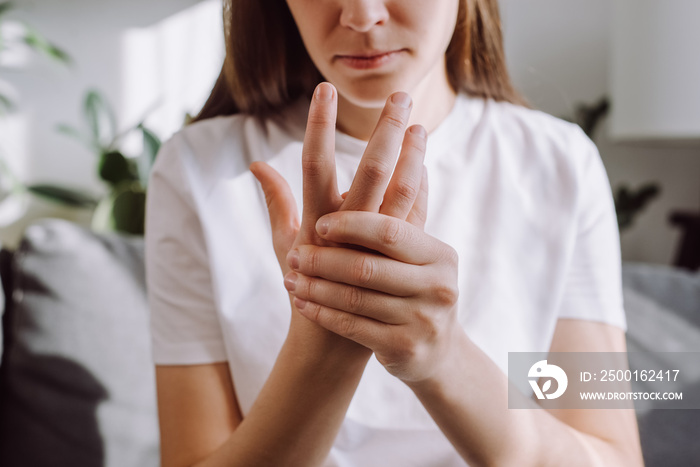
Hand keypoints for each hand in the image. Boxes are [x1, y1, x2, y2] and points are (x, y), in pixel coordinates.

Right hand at [250, 82, 428, 349]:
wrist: (332, 339)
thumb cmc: (303, 287)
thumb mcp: (283, 243)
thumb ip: (276, 200)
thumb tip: (257, 163)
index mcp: (314, 222)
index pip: (315, 164)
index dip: (319, 125)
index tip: (325, 89)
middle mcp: (346, 230)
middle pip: (370, 171)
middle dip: (385, 131)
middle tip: (399, 95)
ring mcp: (375, 245)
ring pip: (402, 192)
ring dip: (413, 156)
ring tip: (420, 123)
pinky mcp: (397, 259)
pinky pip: (413, 217)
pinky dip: (419, 189)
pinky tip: (423, 163)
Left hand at [283, 210, 461, 383]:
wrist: (434, 350)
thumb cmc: (414, 287)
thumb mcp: (415, 250)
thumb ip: (408, 197)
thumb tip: (414, 130)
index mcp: (436, 253)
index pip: (389, 231)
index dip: (352, 226)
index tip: (319, 223)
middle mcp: (435, 285)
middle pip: (367, 266)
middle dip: (326, 259)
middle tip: (296, 253)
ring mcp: (422, 319)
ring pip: (355, 298)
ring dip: (317, 286)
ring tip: (290, 277)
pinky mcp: (404, 348)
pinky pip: (352, 327)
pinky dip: (323, 312)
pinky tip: (302, 303)